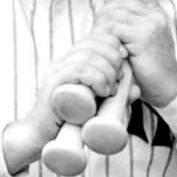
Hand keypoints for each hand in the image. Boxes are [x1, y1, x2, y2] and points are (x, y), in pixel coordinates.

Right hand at [3, 31, 125, 173]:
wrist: (40, 138)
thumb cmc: (69, 122)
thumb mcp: (97, 104)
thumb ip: (116, 96)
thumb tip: (137, 89)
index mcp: (72, 61)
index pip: (95, 38)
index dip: (113, 47)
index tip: (123, 67)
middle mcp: (63, 61)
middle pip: (93, 43)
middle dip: (113, 59)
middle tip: (118, 80)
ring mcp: (56, 71)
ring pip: (88, 56)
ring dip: (107, 71)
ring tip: (110, 90)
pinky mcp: (53, 83)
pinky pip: (77, 69)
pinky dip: (96, 78)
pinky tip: (102, 91)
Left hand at [93, 0, 176, 107]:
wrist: (168, 87)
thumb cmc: (150, 67)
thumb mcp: (141, 40)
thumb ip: (129, 22)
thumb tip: (105, 4)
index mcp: (156, 13)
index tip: (108, 11)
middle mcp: (155, 15)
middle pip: (117, 1)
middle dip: (102, 15)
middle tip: (99, 35)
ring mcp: (150, 24)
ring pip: (112, 14)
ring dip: (101, 29)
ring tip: (103, 45)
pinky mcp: (143, 36)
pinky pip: (113, 29)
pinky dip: (105, 39)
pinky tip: (108, 52)